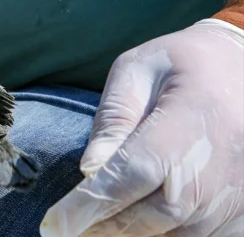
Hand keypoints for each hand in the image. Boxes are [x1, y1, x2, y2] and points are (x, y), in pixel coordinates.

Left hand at [41, 19, 243, 236]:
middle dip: (108, 224)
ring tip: (97, 222)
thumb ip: (113, 119)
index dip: (96, 200)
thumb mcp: (137, 71)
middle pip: (157, 212)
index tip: (58, 221)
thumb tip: (89, 170)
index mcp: (194, 115)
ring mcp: (238, 189)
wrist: (240, 66)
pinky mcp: (242, 207)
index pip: (138, 170)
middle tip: (70, 225)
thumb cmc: (180, 63)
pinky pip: (197, 234)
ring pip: (176, 232)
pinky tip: (135, 219)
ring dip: (134, 231)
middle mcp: (224, 160)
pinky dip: (164, 232)